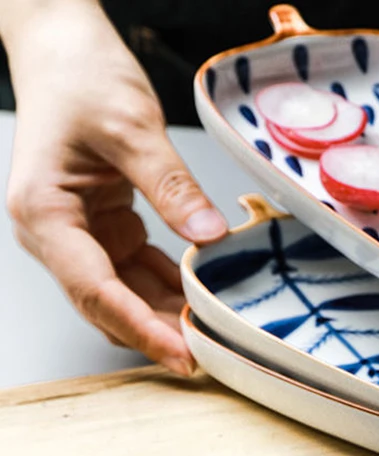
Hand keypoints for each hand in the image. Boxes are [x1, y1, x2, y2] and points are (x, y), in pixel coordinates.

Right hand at [1, 0, 226, 374]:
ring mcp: (82, 236)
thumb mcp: (132, 127)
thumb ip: (170, 185)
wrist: (66, 55)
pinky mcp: (106, 231)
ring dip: (166, 316)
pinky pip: (139, 274)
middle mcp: (56, 234)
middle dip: (157, 333)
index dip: (140, 328)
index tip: (182, 354)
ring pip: (126, 296)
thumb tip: (209, 236)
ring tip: (213, 335)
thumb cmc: (82, 80)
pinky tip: (204, 299)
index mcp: (45, 213)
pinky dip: (171, 289)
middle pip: (108, 303)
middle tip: (208, 356)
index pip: (94, 289)